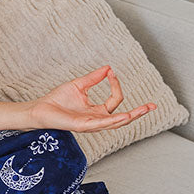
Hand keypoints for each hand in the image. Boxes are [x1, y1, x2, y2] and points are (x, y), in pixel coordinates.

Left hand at [28, 65, 156, 132]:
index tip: (112, 72)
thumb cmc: (57, 99)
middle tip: (153, 105)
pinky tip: (123, 116)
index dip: (116, 85)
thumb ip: (94, 78)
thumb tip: (109, 68)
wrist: (41, 108)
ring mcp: (91, 124)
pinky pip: (101, 124)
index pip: (115, 100)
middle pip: (123, 116)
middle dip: (139, 112)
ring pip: (115, 122)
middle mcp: (97, 119)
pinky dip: (112, 120)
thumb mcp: (79, 85)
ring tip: (144, 110)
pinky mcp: (83, 126)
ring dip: (130, 116)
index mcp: (97, 110)